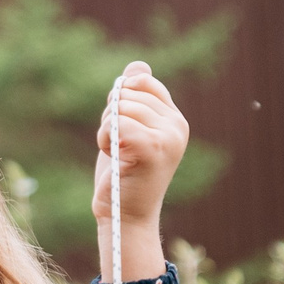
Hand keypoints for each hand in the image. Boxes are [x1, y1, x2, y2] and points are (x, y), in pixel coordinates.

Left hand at [91, 61, 187, 230]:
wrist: (125, 216)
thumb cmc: (124, 176)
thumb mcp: (127, 131)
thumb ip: (132, 99)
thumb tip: (137, 66)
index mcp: (174, 119)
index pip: (142, 80)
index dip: (121, 97)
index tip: (120, 125)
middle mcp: (177, 125)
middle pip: (127, 93)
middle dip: (110, 116)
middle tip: (118, 146)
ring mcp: (169, 137)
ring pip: (120, 108)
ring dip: (106, 130)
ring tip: (116, 153)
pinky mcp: (155, 149)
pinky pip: (118, 124)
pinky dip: (105, 138)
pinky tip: (112, 155)